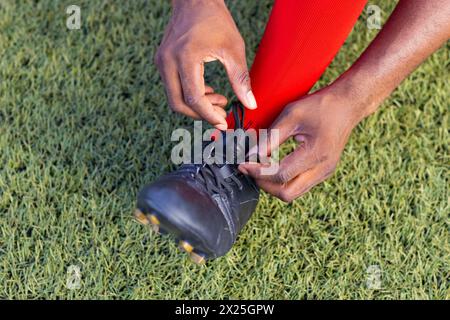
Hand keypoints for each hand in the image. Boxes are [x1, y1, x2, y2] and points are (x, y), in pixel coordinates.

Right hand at [155, 0, 256, 129]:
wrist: (195, 0)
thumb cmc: (215, 20)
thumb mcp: (233, 49)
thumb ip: (241, 79)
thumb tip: (251, 104)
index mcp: (185, 58)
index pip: (193, 98)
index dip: (209, 115)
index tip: (224, 123)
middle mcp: (167, 62)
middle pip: (178, 104)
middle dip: (201, 114)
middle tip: (222, 114)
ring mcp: (162, 62)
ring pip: (175, 98)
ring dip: (196, 105)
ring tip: (220, 99)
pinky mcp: (162, 62)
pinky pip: (174, 88)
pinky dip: (190, 95)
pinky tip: (209, 91)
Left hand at [239, 88, 362, 201]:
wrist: (348, 104)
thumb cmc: (321, 105)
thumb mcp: (292, 115)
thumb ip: (270, 138)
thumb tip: (251, 156)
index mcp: (316, 154)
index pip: (280, 176)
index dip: (258, 172)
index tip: (243, 164)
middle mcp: (323, 169)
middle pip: (286, 193)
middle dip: (264, 184)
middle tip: (250, 169)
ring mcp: (325, 173)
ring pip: (293, 193)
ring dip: (273, 184)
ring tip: (260, 167)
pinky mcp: (324, 172)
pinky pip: (299, 185)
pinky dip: (283, 180)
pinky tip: (273, 165)